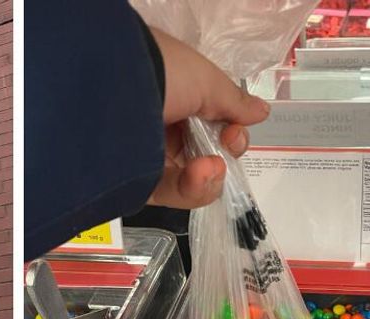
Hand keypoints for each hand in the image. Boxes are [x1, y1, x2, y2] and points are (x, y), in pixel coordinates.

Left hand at [147, 27, 270, 208]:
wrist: (108, 90)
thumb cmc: (159, 73)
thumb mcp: (204, 80)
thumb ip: (233, 102)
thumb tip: (261, 112)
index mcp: (172, 96)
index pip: (210, 123)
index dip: (230, 131)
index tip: (235, 130)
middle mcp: (158, 126)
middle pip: (205, 154)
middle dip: (226, 153)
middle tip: (229, 145)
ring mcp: (146, 157)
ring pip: (192, 180)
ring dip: (211, 176)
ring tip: (211, 166)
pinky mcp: (136, 184)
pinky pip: (173, 194)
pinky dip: (194, 188)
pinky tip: (203, 172)